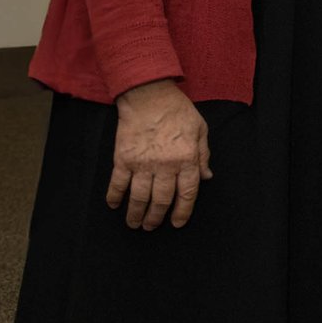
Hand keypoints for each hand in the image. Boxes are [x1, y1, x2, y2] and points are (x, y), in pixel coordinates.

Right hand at [107, 79, 211, 229]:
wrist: (148, 95)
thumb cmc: (177, 110)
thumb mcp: (200, 130)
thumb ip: (204, 155)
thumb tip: (207, 177)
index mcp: (187, 159)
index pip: (187, 193)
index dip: (183, 211)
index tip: (177, 223)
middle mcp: (165, 165)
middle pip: (162, 200)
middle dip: (157, 217)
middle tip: (152, 227)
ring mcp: (142, 164)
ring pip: (139, 197)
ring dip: (136, 214)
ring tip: (135, 224)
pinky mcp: (123, 159)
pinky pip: (117, 183)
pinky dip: (114, 196)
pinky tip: (114, 205)